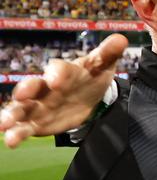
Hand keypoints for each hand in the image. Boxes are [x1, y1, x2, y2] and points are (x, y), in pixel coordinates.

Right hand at [0, 34, 128, 147]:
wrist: (88, 95)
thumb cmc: (91, 76)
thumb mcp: (102, 65)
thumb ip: (108, 54)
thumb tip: (121, 38)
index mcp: (64, 71)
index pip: (59, 69)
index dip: (58, 72)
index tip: (57, 78)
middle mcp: (46, 86)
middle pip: (32, 86)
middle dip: (25, 90)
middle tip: (22, 94)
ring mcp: (38, 105)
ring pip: (21, 108)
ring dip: (12, 115)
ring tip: (4, 125)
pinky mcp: (36, 122)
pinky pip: (24, 127)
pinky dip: (17, 133)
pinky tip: (11, 141)